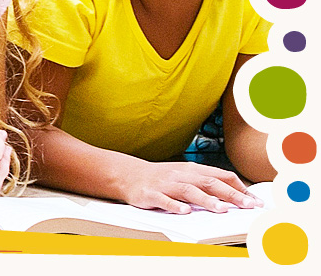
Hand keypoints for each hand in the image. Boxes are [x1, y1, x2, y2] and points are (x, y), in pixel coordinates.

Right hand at [120, 160, 259, 213]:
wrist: (128, 174)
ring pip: (189, 190)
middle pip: (210, 182)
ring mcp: (166, 184)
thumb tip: (235, 196)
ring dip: (207, 200)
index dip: (240, 188)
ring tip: (222, 209)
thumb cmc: (162, 177)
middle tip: (248, 206)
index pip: (221, 176)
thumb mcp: (185, 174)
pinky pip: (164, 200)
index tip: (254, 201)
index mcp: (193, 169)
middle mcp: (181, 175)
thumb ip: (206, 183)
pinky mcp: (150, 194)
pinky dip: (175, 206)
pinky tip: (185, 212)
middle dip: (231, 194)